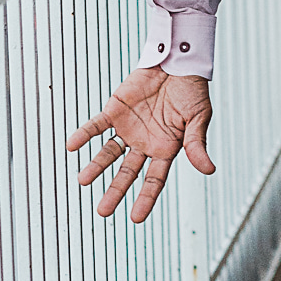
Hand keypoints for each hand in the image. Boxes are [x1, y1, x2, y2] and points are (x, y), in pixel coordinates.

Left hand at [67, 67, 214, 224]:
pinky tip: (71, 145)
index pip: (154, 180)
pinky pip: (96, 126)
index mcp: (166, 149)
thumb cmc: (192, 91)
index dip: (145, 198)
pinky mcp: (114, 111)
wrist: (177, 62)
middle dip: (115, 191)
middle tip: (103, 211)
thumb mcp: (198, 119)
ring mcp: (128, 129)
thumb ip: (197, 144)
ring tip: (83, 180)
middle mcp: (144, 143)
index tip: (136, 218)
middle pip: (127, 173)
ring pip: (108, 153)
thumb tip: (209, 170)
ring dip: (95, 166)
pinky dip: (84, 135)